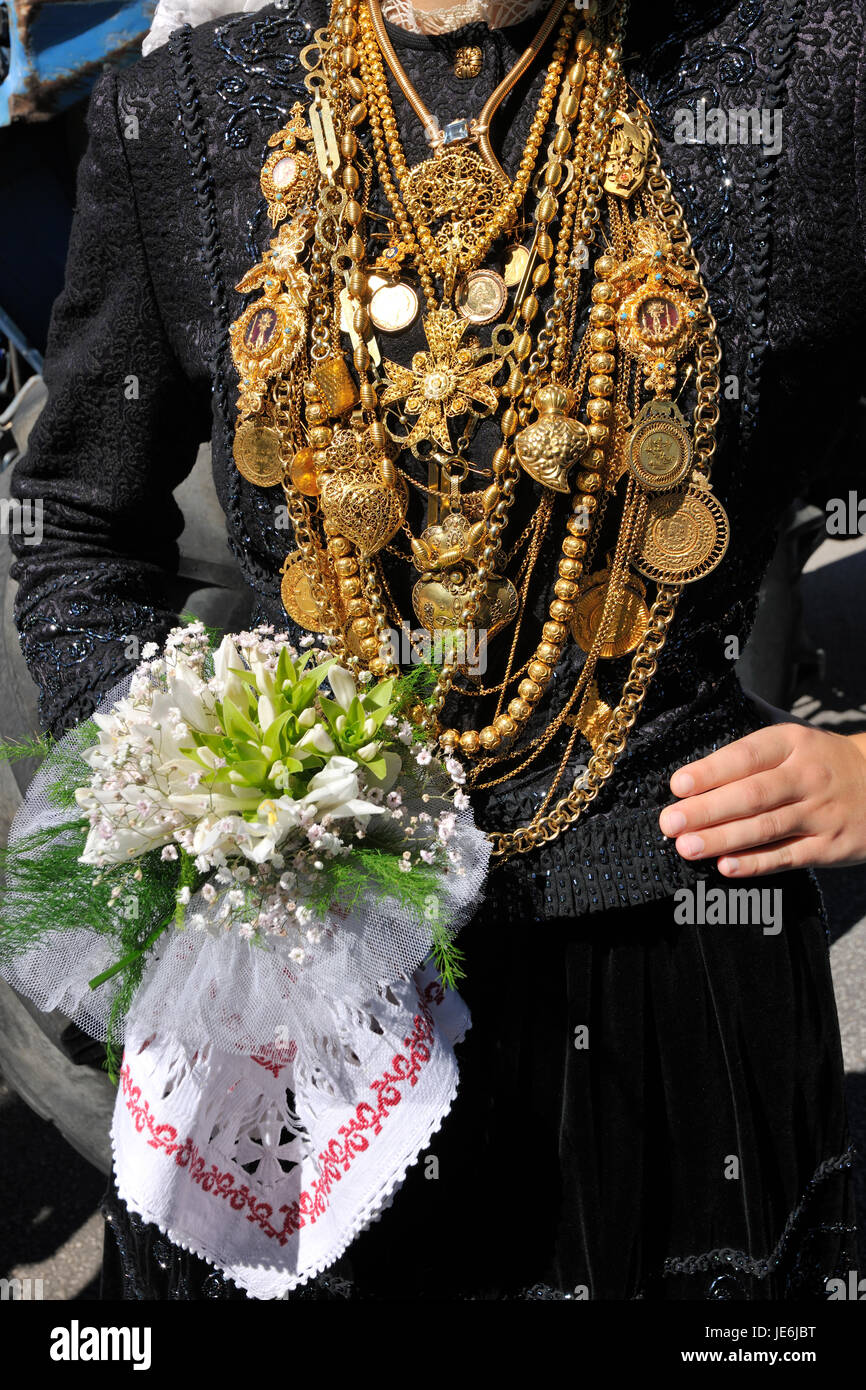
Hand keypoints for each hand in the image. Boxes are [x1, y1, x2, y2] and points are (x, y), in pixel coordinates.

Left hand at [658, 724, 865, 876]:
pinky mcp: (829, 847)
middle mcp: (806, 776)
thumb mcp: (794, 738)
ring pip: (765, 828)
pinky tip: (726, 867)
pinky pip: (787, 857)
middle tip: (670, 823)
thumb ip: (749, 742)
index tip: (678, 785)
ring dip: (722, 839)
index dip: (710, 771)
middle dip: (706, 810)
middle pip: (751, 795)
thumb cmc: (821, 761)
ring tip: (687, 847)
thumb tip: (698, 732)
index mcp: (792, 743)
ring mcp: (820, 813)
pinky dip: (755, 864)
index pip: (746, 756)